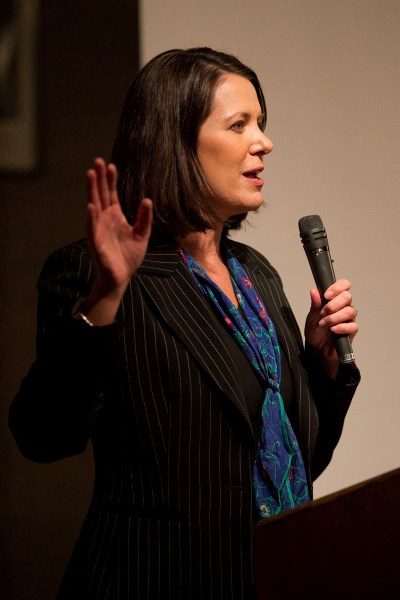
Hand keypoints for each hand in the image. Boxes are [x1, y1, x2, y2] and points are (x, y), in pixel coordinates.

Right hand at [86, 158, 152, 297]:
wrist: (122, 276)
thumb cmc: (130, 255)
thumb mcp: (142, 234)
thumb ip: (145, 218)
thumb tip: (147, 200)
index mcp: (115, 215)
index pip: (111, 193)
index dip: (111, 180)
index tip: (110, 165)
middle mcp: (105, 219)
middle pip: (100, 194)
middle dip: (99, 179)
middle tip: (97, 161)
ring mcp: (99, 228)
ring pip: (94, 206)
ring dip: (91, 191)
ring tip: (90, 175)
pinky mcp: (96, 241)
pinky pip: (92, 228)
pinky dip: (91, 217)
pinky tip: (91, 206)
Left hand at [304, 279, 358, 378]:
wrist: (318, 350)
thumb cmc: (316, 332)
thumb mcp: (311, 318)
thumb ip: (314, 304)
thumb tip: (314, 291)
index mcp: (335, 300)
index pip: (344, 285)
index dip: (337, 287)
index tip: (326, 295)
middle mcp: (344, 307)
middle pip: (348, 296)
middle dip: (333, 304)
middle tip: (322, 313)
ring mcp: (349, 318)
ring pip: (350, 311)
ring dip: (334, 317)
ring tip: (324, 324)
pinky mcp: (352, 330)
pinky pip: (352, 325)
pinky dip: (341, 327)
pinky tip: (333, 330)